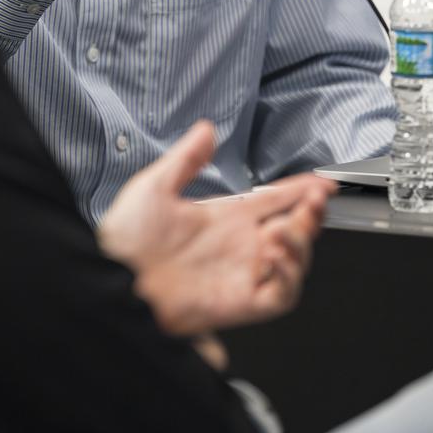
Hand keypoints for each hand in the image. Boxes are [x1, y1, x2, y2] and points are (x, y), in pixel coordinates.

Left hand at [97, 121, 335, 337]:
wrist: (111, 277)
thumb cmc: (124, 239)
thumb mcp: (154, 187)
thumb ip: (186, 158)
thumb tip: (206, 130)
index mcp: (225, 218)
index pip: (275, 201)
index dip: (301, 190)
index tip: (321, 180)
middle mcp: (239, 246)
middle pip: (295, 230)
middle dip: (312, 214)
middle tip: (315, 199)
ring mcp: (241, 274)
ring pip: (294, 261)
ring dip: (301, 243)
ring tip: (286, 229)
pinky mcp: (240, 302)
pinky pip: (280, 296)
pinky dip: (288, 276)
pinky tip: (275, 255)